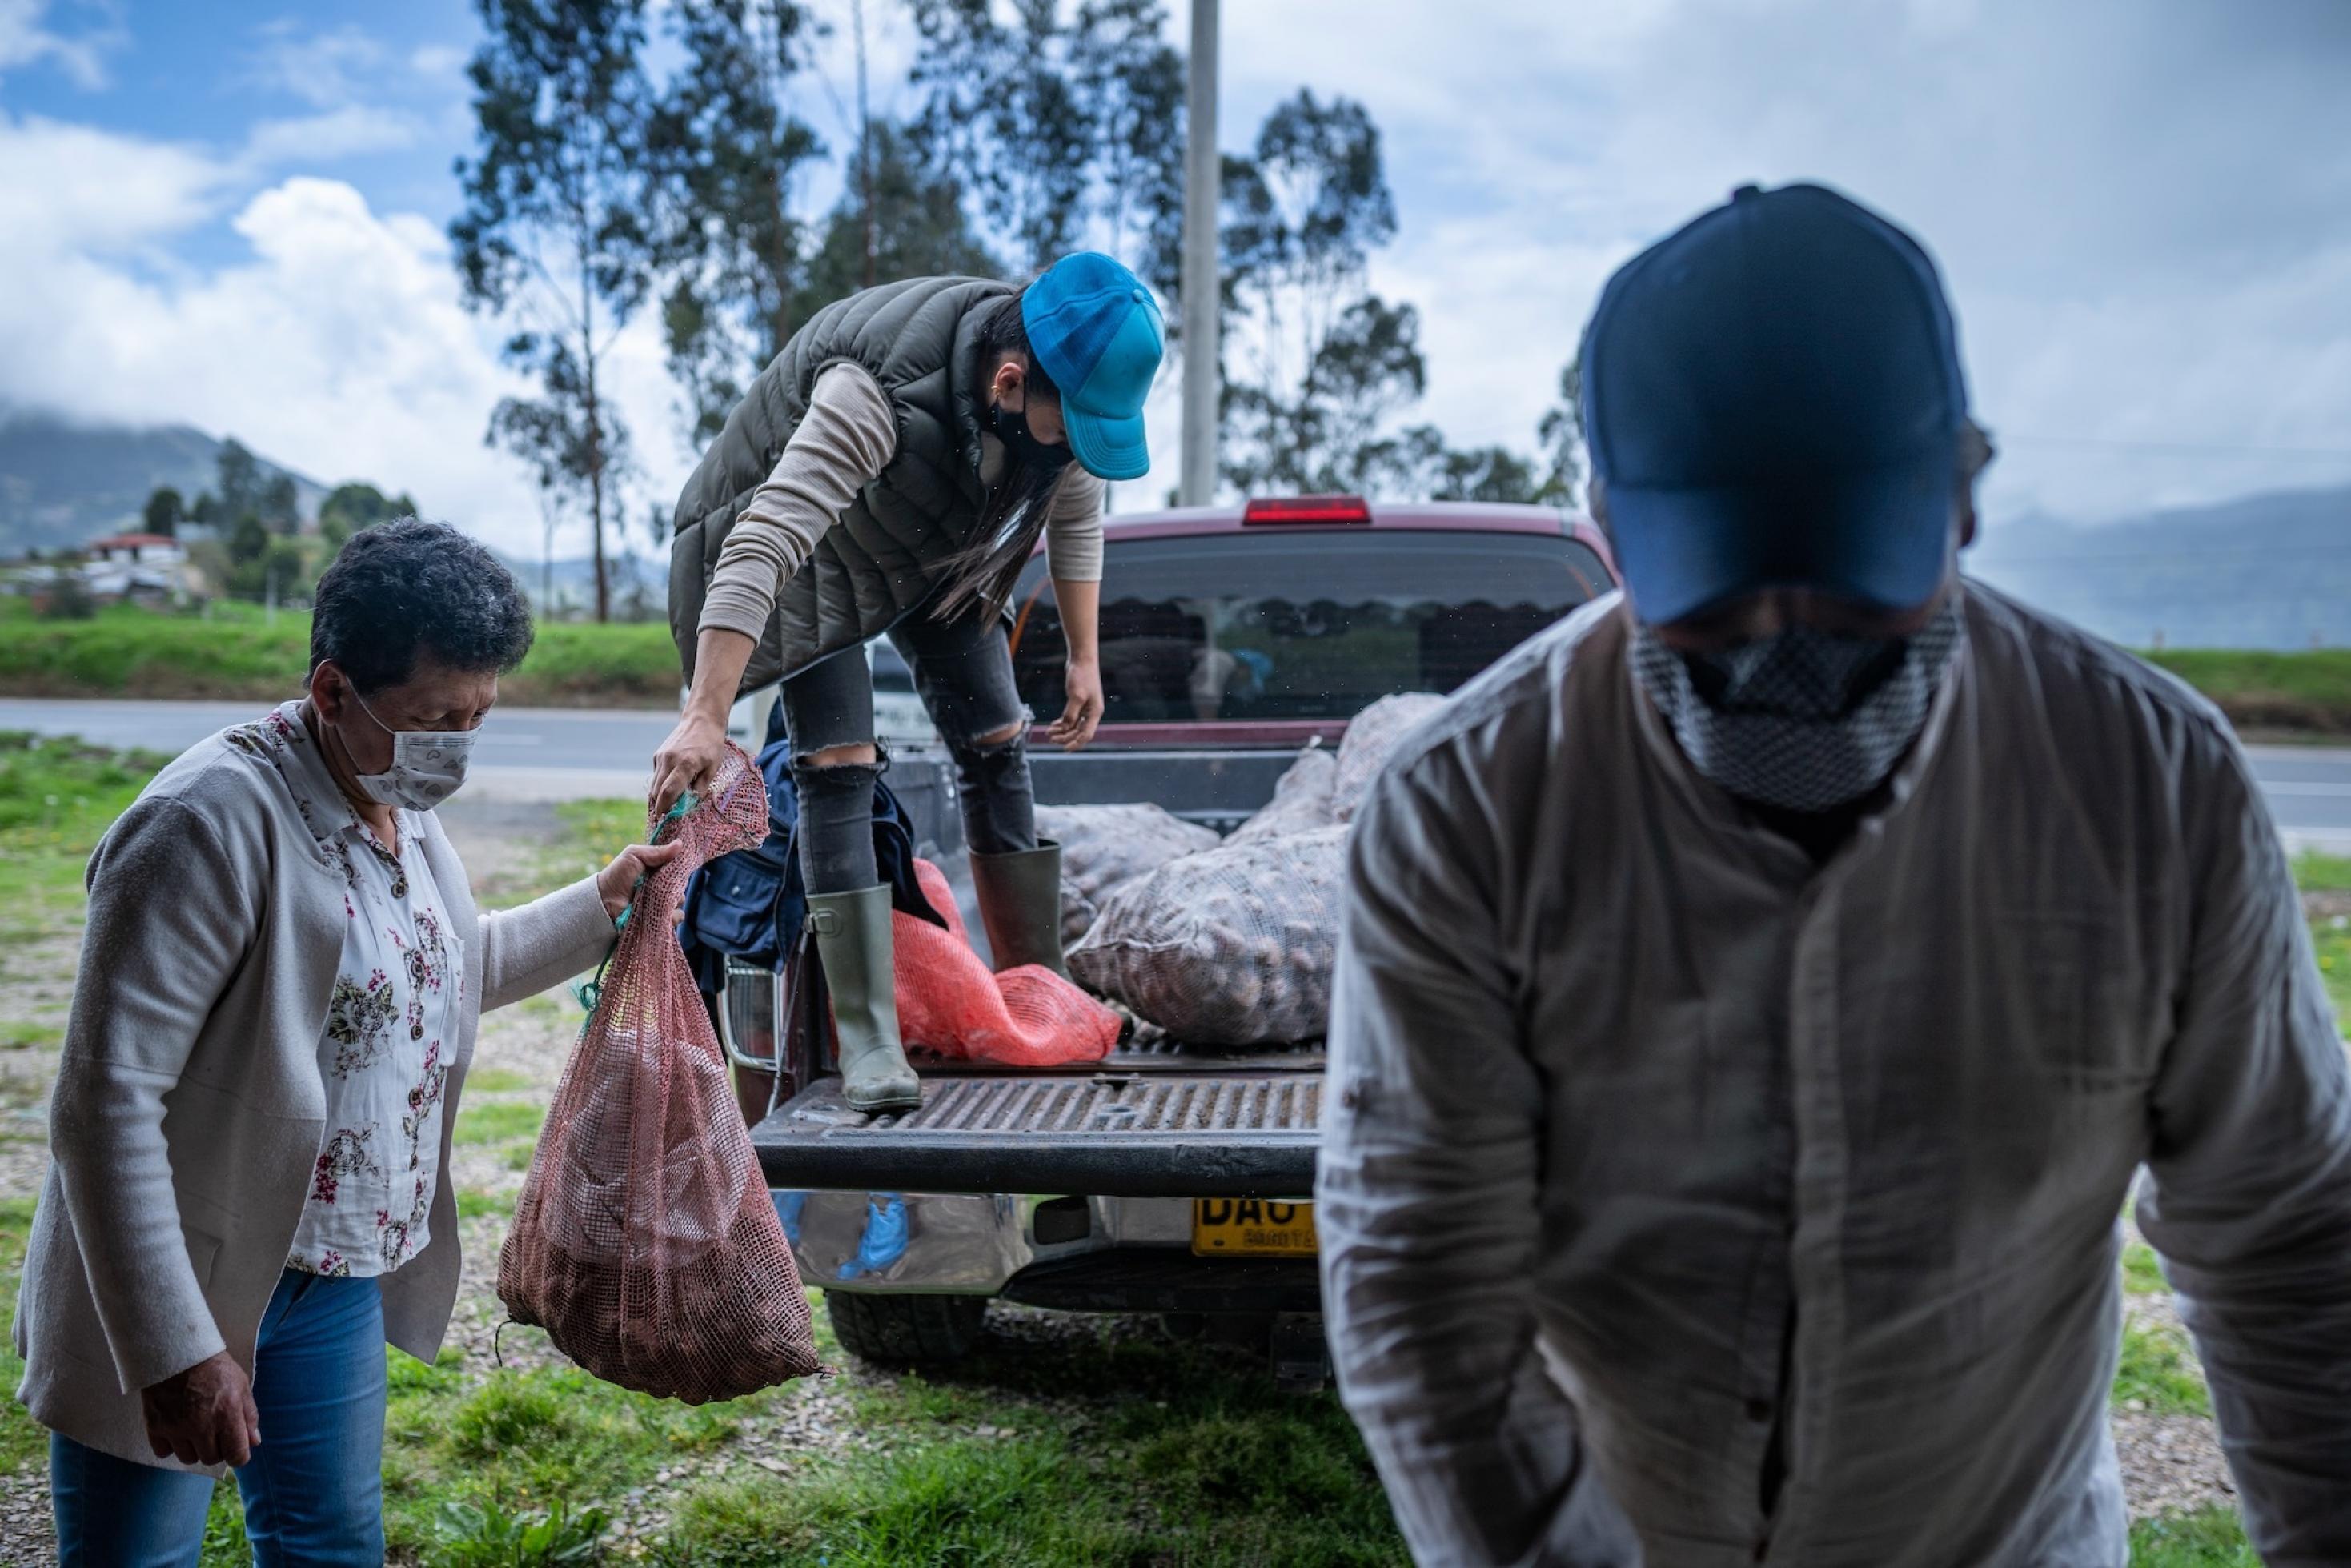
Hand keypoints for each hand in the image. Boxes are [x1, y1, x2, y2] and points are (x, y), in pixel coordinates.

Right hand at [142, 1350, 259, 1467]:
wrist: (178, 1353)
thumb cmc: (215, 1368)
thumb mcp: (241, 1385)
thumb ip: (249, 1416)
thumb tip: (254, 1442)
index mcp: (227, 1415)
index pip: (237, 1455)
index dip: (238, 1454)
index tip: (235, 1447)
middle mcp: (202, 1426)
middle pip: (211, 1459)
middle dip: (216, 1449)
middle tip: (214, 1431)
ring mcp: (176, 1428)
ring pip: (187, 1458)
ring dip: (193, 1448)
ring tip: (194, 1429)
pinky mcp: (155, 1426)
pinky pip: (164, 1452)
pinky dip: (170, 1445)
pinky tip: (176, 1428)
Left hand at [596, 840, 686, 919]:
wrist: (604, 900)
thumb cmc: (617, 875)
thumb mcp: (634, 855)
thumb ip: (657, 851)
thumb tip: (680, 843)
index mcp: (659, 872)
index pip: (678, 870)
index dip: (679, 870)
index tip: (676, 869)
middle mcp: (663, 888)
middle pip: (681, 887)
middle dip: (675, 887)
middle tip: (661, 885)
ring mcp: (662, 904)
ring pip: (680, 903)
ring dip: (673, 902)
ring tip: (657, 900)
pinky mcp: (660, 918)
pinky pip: (676, 918)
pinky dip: (671, 916)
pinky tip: (658, 912)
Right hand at [651, 708, 726, 817]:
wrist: (702, 721)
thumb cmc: (711, 746)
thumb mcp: (713, 769)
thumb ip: (700, 789)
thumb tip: (689, 806)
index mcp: (685, 764)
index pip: (668, 792)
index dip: (664, 808)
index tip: (664, 820)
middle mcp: (669, 760)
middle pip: (658, 791)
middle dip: (660, 805)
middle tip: (667, 816)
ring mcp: (661, 757)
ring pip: (654, 784)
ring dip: (659, 796)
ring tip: (669, 804)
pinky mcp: (657, 755)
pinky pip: (656, 775)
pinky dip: (661, 784)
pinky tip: (671, 785)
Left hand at [1050, 657, 1103, 750]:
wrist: (1082, 660)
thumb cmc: (1082, 676)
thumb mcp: (1076, 696)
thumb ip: (1071, 713)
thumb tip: (1066, 728)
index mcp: (1094, 713)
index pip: (1086, 734)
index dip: (1076, 743)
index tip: (1064, 748)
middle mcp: (1091, 713)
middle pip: (1078, 732)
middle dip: (1065, 737)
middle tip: (1050, 738)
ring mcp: (1085, 708)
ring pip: (1073, 726)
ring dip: (1062, 731)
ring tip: (1048, 732)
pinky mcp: (1078, 703)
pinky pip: (1071, 718)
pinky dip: (1062, 723)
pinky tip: (1053, 726)